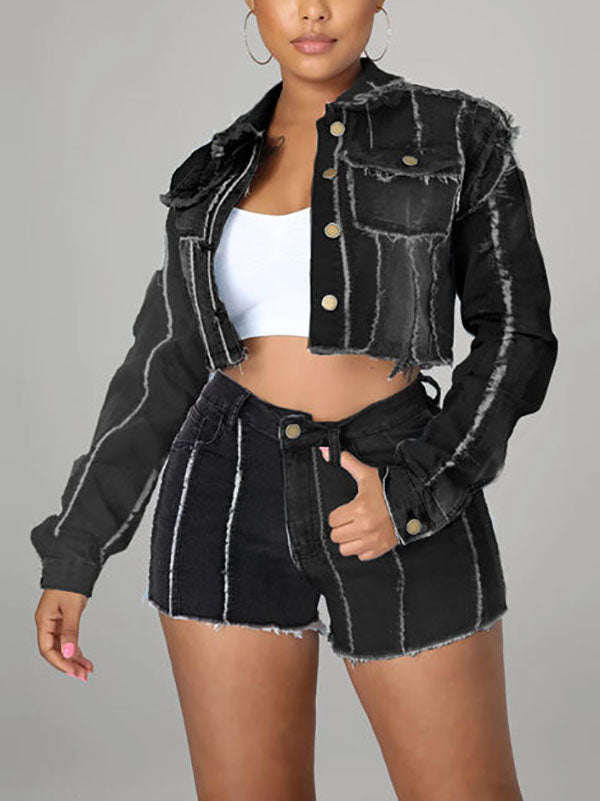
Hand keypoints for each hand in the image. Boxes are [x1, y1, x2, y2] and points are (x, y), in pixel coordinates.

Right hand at [34, 589, 93, 680]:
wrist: (74, 567)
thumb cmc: (69, 583)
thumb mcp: (71, 608)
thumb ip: (70, 631)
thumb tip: (70, 652)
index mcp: (44, 621)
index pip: (48, 649)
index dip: (60, 662)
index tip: (73, 671)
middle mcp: (47, 624)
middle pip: (55, 651)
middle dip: (68, 665)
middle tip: (82, 675)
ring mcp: (55, 623)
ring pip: (63, 647)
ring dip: (74, 659)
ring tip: (86, 670)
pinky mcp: (64, 621)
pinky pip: (68, 640)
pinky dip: (76, 650)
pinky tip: (84, 659)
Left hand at [319, 446, 397, 560]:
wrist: (416, 499)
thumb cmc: (389, 486)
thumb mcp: (367, 473)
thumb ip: (346, 461)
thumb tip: (324, 450)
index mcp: (359, 509)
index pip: (333, 520)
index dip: (338, 514)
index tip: (347, 509)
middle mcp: (365, 527)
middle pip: (336, 536)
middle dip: (341, 527)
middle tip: (351, 519)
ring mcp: (374, 540)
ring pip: (346, 550)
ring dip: (349, 540)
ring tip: (357, 529)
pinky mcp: (383, 548)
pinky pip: (363, 556)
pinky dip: (363, 548)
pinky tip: (368, 536)